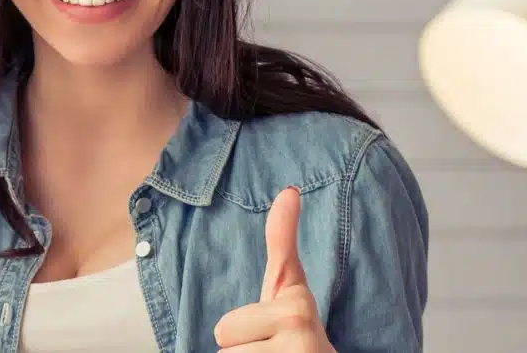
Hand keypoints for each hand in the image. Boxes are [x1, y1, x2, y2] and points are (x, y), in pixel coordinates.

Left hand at [214, 186, 334, 351]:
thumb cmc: (297, 328)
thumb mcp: (288, 286)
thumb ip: (282, 240)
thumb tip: (289, 190)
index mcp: (297, 306)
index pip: (224, 329)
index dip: (238, 336)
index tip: (273, 318)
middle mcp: (302, 332)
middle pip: (224, 344)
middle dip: (242, 348)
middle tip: (271, 349)